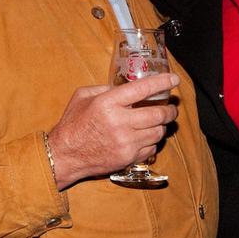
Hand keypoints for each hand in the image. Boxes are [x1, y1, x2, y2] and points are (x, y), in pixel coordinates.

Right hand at [46, 73, 179, 189]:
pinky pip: (151, 148)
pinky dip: (153, 142)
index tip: (174, 79)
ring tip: (159, 122)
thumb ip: (105, 88)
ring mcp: (126, 142)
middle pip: (158, 113)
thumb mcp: (83, 97)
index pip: (143, 89)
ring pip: (158, 132)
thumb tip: (127, 86)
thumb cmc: (73, 123)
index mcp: (108, 103)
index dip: (162, 82)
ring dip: (162, 126)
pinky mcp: (128, 158)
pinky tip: (146, 137)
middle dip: (170, 110)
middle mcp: (120, 122)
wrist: (65, 155)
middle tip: (171, 107)